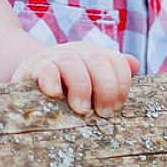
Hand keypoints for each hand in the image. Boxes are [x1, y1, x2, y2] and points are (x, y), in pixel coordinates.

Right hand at [11, 42, 139, 116]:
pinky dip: (50, 79)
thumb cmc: (67, 86)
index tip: (117, 107)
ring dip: (81, 86)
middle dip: (105, 88)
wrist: (31, 75)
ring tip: (82, 110)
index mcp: (96, 56)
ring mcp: (55, 58)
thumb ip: (113, 75)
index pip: (116, 62)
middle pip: (98, 62)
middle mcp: (78, 53)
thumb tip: (134, 64)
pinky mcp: (34, 68)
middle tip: (104, 113)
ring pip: (72, 63)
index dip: (121, 84)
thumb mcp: (91, 79)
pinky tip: (54, 94)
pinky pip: (44, 69)